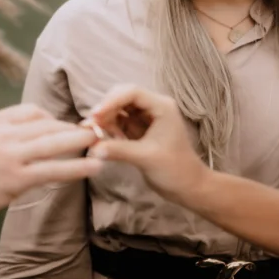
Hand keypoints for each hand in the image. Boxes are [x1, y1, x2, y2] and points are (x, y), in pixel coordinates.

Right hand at [0, 90, 100, 228]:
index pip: (30, 112)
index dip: (49, 118)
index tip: (60, 125)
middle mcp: (5, 135)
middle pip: (47, 125)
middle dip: (71, 128)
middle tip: (91, 131)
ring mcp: (12, 156)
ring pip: (54, 144)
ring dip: (81, 142)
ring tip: (101, 141)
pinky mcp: (16, 179)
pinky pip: (52, 170)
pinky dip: (76, 168)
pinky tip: (93, 167)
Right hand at [87, 84, 207, 202]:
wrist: (187, 186)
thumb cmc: (174, 169)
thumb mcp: (145, 158)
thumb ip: (119, 149)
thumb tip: (93, 147)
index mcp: (162, 106)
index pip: (132, 92)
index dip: (111, 100)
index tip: (95, 115)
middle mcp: (154, 107)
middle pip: (123, 96)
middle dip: (106, 109)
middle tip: (91, 125)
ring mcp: (146, 118)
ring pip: (119, 109)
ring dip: (106, 119)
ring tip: (96, 134)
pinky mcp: (139, 130)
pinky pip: (120, 122)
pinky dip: (109, 128)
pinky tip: (103, 140)